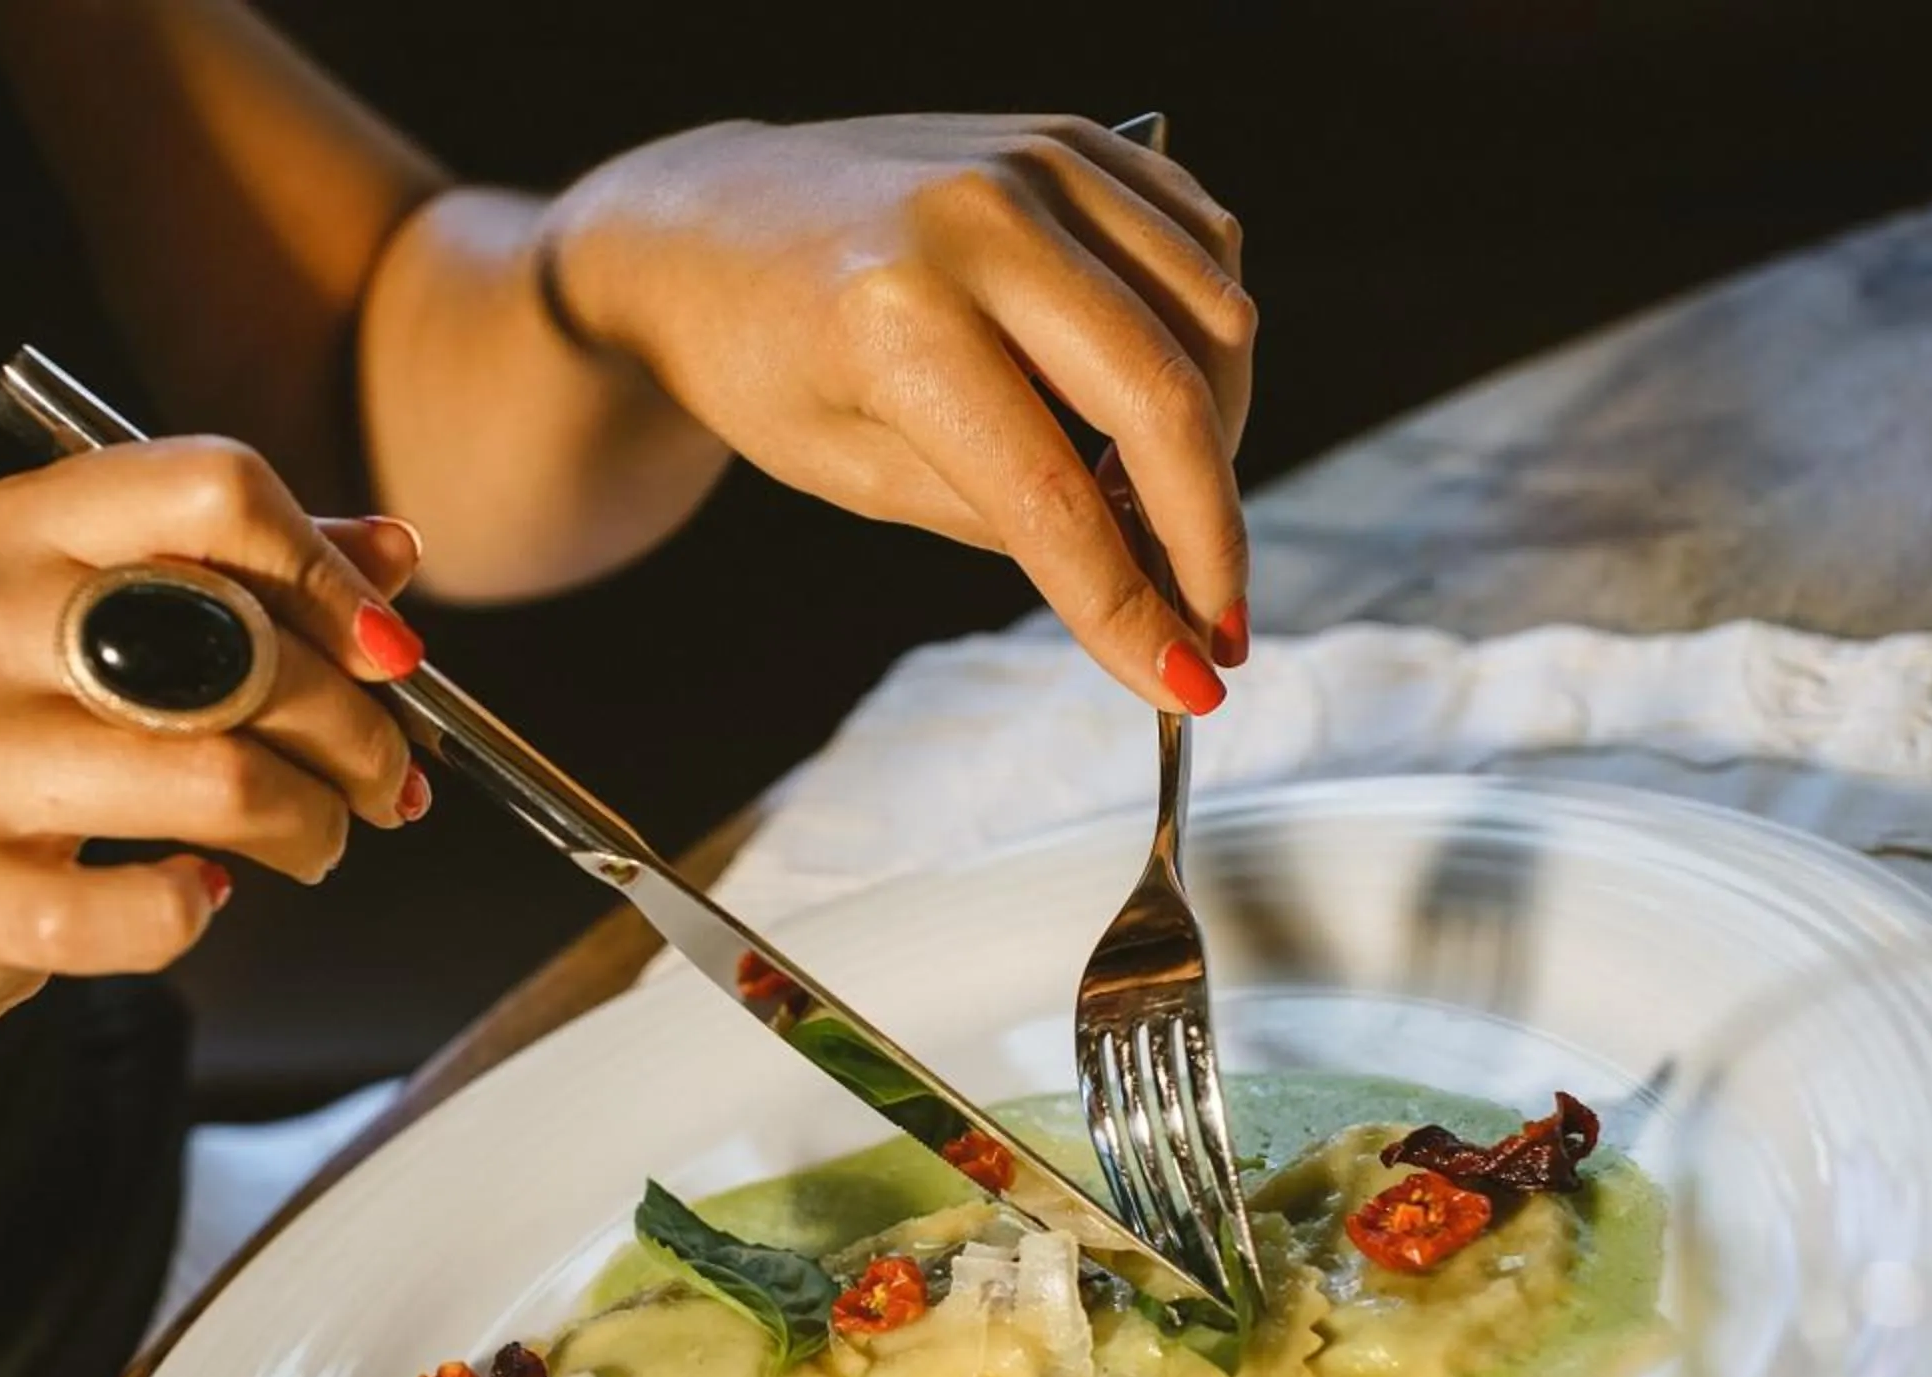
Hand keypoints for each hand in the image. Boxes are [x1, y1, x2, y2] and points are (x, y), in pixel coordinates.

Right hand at [0, 438, 433, 1054]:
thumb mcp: (89, 635)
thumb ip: (241, 581)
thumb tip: (393, 551)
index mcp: (18, 531)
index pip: (214, 488)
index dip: (329, 572)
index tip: (388, 654)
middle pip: (244, 644)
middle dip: (355, 729)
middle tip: (383, 781)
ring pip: (220, 778)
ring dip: (313, 824)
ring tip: (317, 842)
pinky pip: (147, 908)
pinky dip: (199, 911)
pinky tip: (200, 896)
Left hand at [539, 115, 1255, 711]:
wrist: (709, 221)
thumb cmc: (765, 360)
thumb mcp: (855, 473)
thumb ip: (1004, 520)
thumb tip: (1146, 571)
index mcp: (895, 318)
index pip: (1051, 496)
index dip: (1128, 606)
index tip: (1186, 685)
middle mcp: (979, 220)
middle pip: (1163, 397)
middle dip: (1211, 532)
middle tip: (1222, 622)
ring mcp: (1034, 161)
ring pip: (1214, 312)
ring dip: (1223, 435)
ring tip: (1171, 510)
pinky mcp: (1069, 137)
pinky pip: (1201, 243)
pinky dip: (1209, 335)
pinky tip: (1166, 403)